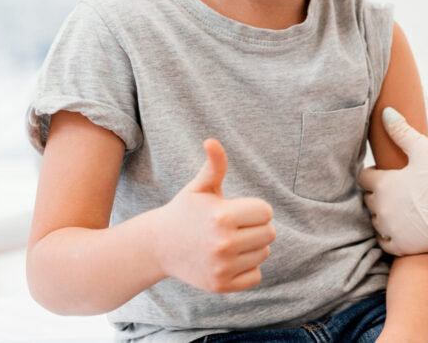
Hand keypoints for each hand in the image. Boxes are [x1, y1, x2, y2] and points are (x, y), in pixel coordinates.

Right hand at [151, 139, 275, 292]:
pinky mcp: (220, 286)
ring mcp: (221, 267)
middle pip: (270, 233)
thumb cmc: (185, 211)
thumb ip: (214, 165)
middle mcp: (223, 244)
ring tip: (229, 242)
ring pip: (264, 253)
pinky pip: (256, 276)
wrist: (158, 246)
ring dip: (253, 247)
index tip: (235, 210)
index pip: (266, 212)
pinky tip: (228, 260)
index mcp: (222, 217)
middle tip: (234, 227)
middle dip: (256, 227)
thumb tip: (212, 141)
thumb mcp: (199, 187)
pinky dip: (248, 268)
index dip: (254, 209)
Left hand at [359, 108, 427, 255]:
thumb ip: (402, 131)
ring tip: (401, 206)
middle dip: (379, 193)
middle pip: (368, 200)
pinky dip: (391, 234)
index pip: (363, 178)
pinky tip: (402, 226)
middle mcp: (382, 209)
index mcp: (384, 184)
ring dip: (384, 214)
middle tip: (397, 187)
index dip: (374, 173)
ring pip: (376, 221)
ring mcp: (392, 230)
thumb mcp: (425, 150)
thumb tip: (386, 112)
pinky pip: (385, 241)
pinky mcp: (402, 247)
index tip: (385, 171)